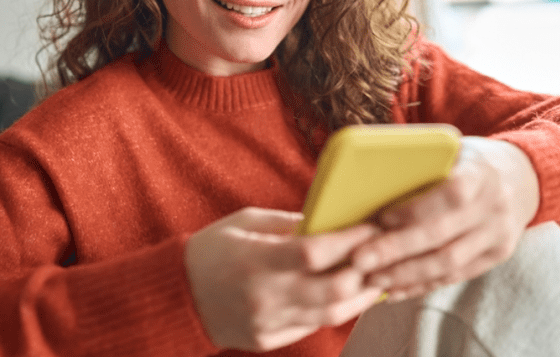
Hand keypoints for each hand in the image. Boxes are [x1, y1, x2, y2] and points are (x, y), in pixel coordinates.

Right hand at [184, 207, 384, 351]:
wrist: (176, 295)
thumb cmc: (210, 250)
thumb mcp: (244, 222)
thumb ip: (288, 223)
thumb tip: (330, 220)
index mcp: (255, 260)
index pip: (314, 252)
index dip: (350, 240)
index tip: (371, 226)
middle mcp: (264, 295)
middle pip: (333, 290)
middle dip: (365, 271)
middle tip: (382, 254)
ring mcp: (267, 322)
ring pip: (331, 314)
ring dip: (360, 296)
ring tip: (376, 277)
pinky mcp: (268, 339)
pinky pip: (312, 326)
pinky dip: (334, 309)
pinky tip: (348, 295)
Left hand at [351, 137, 539, 300]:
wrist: (524, 177)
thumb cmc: (471, 160)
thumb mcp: (453, 149)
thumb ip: (422, 162)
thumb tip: (369, 178)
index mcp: (480, 173)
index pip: (450, 195)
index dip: (415, 210)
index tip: (380, 218)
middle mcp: (494, 207)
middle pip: (442, 236)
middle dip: (397, 251)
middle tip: (360, 260)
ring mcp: (498, 236)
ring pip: (448, 264)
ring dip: (406, 275)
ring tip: (372, 279)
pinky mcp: (496, 256)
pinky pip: (456, 276)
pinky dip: (422, 284)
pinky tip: (395, 289)